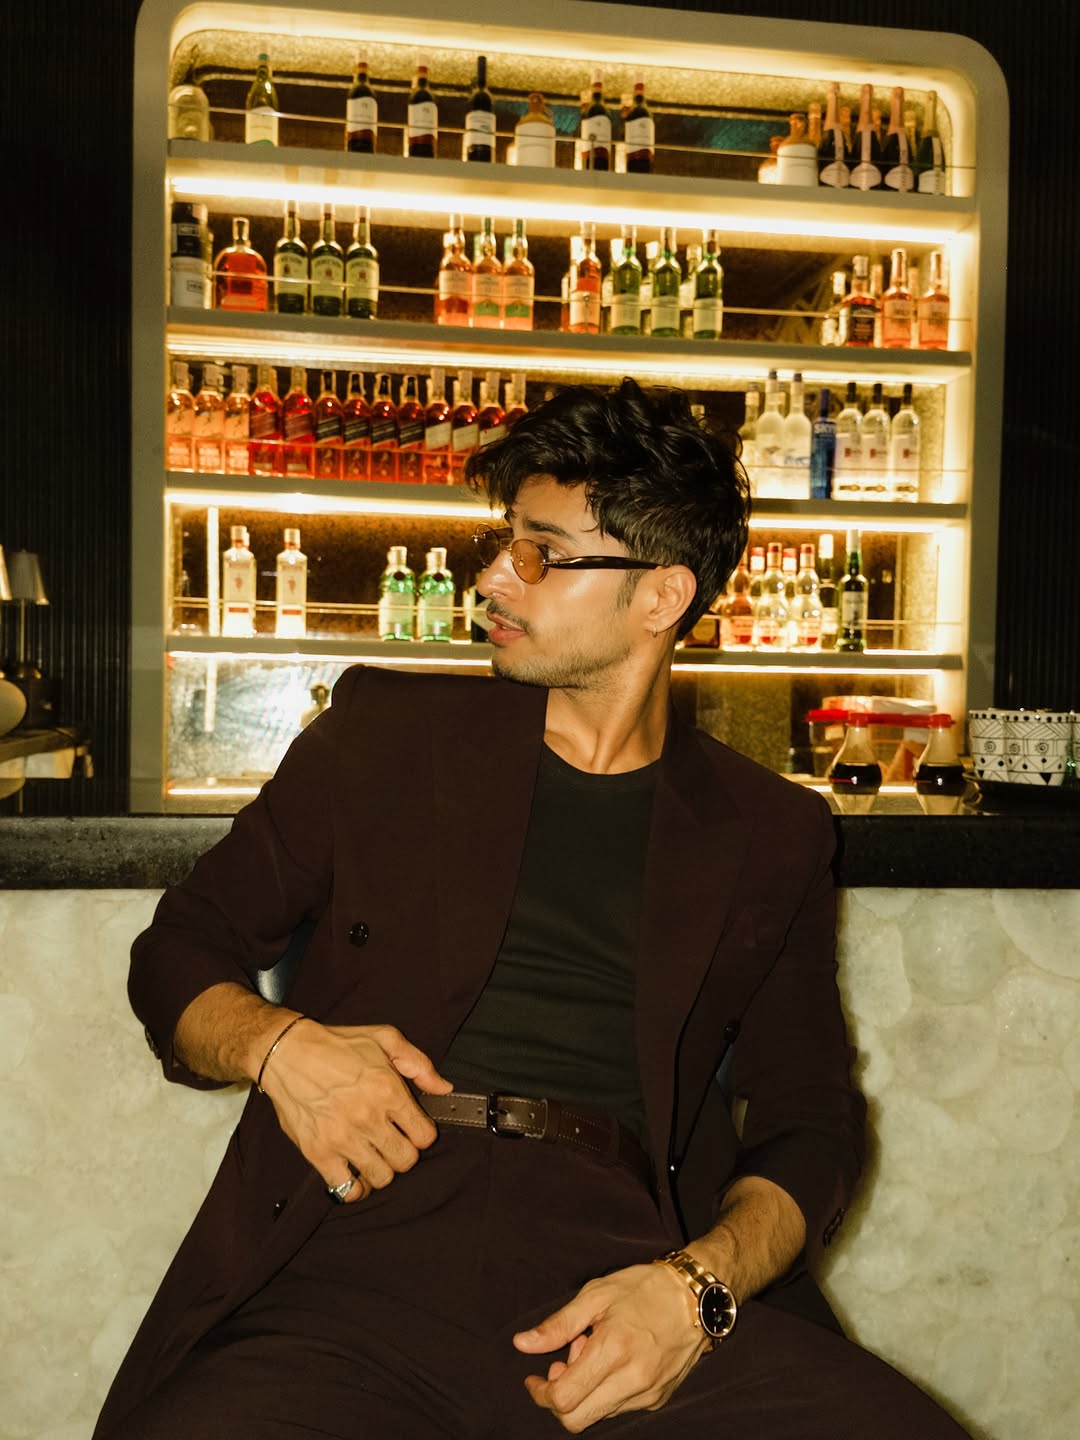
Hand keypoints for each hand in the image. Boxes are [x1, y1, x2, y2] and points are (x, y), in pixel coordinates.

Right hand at [258, 1020, 451, 1200]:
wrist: (287, 1053)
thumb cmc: (336, 1045)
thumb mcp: (384, 1038)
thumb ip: (418, 1063)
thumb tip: (443, 1088)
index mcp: (388, 1090)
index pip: (425, 1136)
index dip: (422, 1135)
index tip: (413, 1130)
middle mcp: (368, 1117)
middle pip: (406, 1160)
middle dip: (404, 1153)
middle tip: (393, 1142)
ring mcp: (343, 1138)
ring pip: (381, 1177)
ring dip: (382, 1169)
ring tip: (374, 1155)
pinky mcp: (318, 1152)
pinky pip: (347, 1189)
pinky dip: (355, 1187)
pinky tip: (355, 1171)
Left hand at [512, 1261, 708, 1431]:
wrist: (695, 1297)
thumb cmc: (644, 1288)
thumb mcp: (596, 1294)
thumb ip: (558, 1325)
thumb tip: (523, 1344)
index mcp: (612, 1350)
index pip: (563, 1399)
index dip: (540, 1393)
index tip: (534, 1378)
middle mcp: (631, 1380)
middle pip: (577, 1419)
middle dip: (559, 1399)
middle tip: (563, 1362)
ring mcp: (647, 1394)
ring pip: (598, 1415)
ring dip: (584, 1392)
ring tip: (594, 1350)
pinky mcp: (658, 1399)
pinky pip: (619, 1408)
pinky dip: (605, 1391)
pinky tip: (612, 1360)